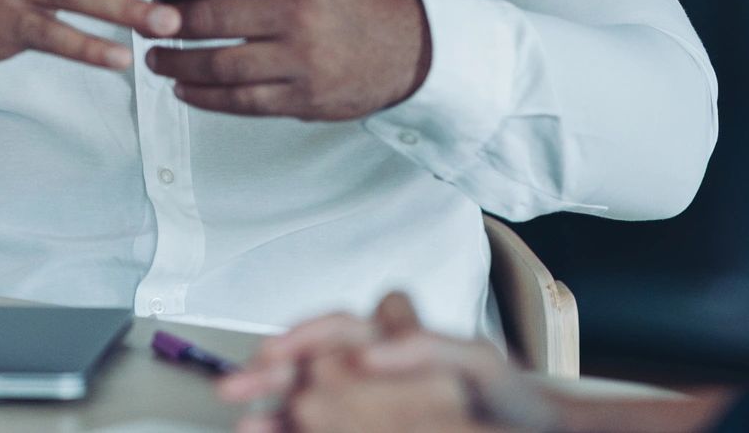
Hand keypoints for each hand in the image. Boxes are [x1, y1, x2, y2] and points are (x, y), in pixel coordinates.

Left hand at [143, 0, 431, 119]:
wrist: (405, 43)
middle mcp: (294, 13)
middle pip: (210, 21)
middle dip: (168, 24)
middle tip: (145, 23)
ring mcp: (299, 58)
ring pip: (220, 65)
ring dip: (177, 66)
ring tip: (154, 60)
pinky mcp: (302, 97)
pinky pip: (242, 101)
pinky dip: (206, 98)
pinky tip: (184, 90)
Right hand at [224, 294, 548, 432]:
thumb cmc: (508, 399)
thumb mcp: (474, 363)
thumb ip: (422, 345)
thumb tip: (368, 347)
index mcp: (395, 336)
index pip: (343, 326)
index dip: (312, 335)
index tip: (291, 353)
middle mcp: (372, 362)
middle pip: (311, 357)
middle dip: (273, 369)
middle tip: (240, 383)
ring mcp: (366, 397)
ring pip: (307, 393)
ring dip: (272, 403)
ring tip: (242, 418)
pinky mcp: (361, 424)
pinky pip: (314, 425)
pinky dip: (287, 429)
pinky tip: (263, 432)